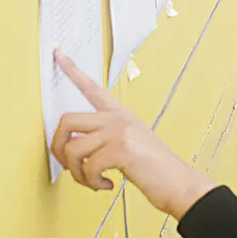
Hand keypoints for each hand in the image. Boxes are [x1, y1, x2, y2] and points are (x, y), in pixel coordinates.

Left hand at [50, 49, 215, 220]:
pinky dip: (92, 182)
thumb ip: (102, 140)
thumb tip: (71, 148)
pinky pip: (88, 167)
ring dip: (77, 174)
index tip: (58, 52)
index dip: (72, 70)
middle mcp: (118, 118)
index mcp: (120, 115)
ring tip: (92, 181)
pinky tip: (106, 185)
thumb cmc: (154, 170)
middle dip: (58, 148)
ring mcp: (120, 131)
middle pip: (67, 120)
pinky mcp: (121, 149)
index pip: (92, 88)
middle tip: (69, 167)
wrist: (178, 183)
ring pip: (72, 149)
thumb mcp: (128, 146)